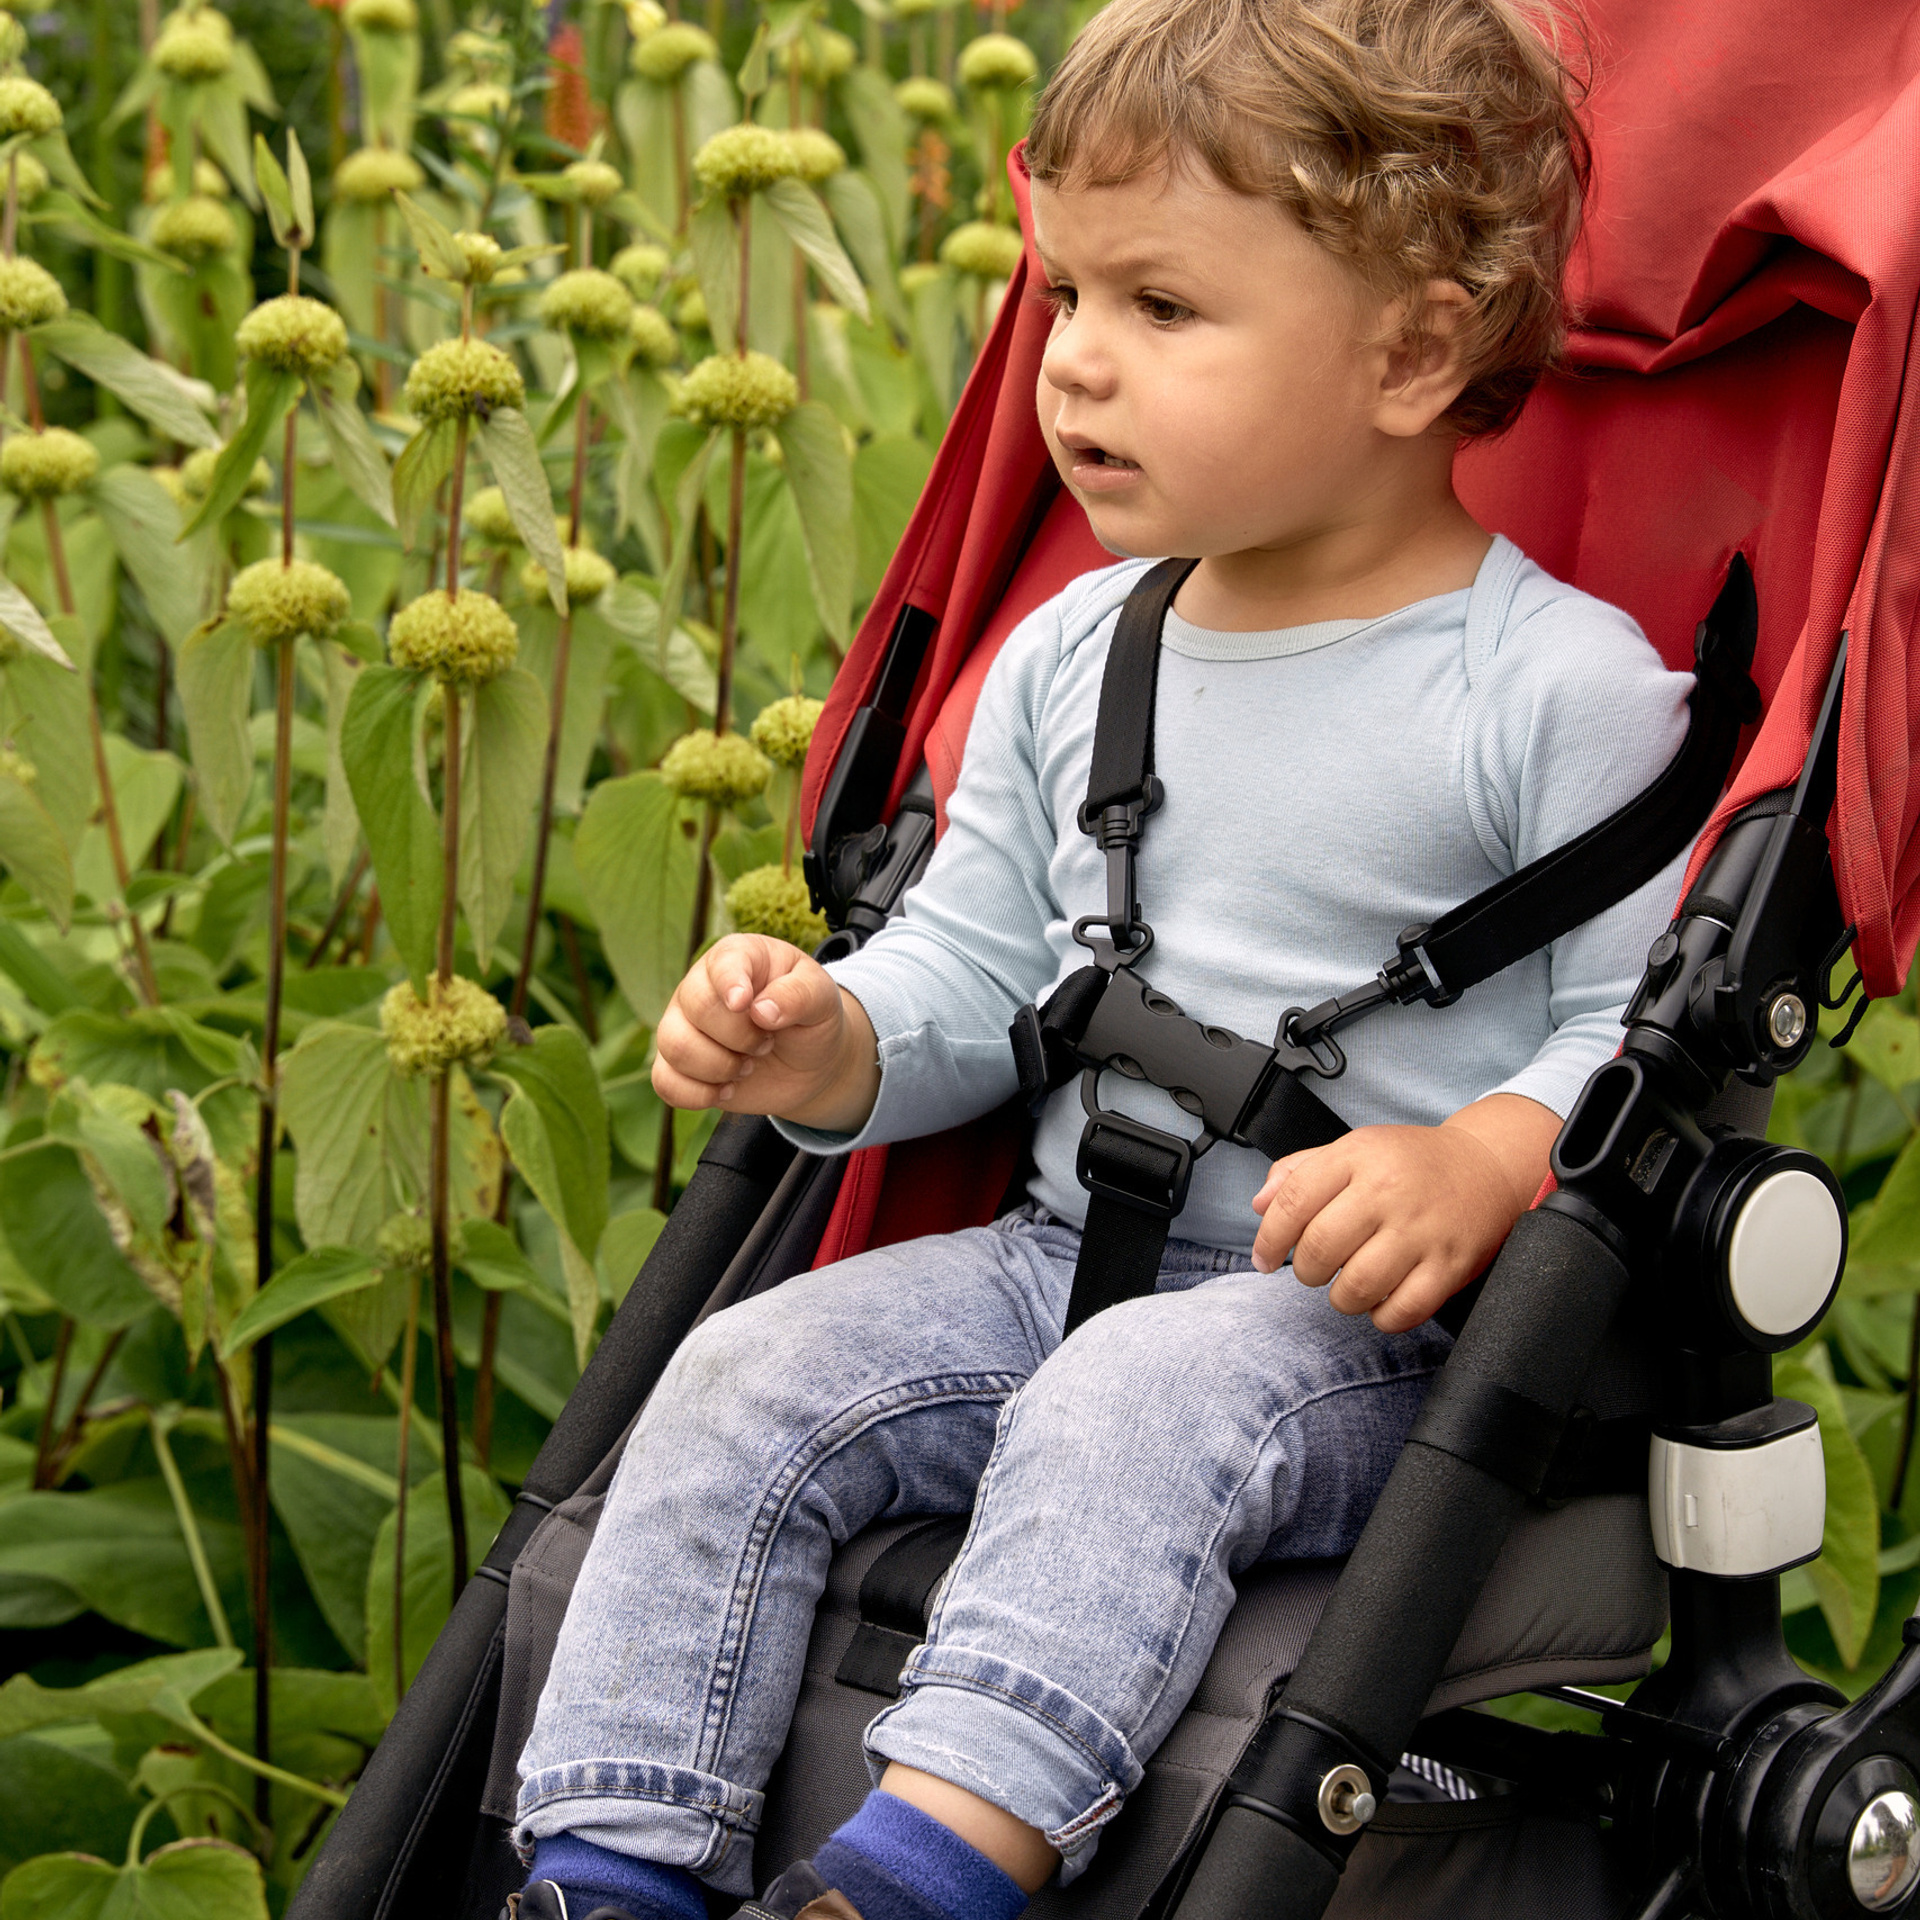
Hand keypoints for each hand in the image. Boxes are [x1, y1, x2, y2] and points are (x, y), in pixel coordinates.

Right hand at [651, 934, 878, 1131]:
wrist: (808, 1064)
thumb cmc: (811, 1019)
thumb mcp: (822, 999)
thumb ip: (799, 995)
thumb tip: (761, 1010)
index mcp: (739, 957)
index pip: (721, 963)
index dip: (730, 984)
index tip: (745, 1004)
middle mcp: (701, 986)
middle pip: (697, 1008)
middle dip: (740, 1037)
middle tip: (767, 1043)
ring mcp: (683, 1024)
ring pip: (675, 1045)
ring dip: (720, 1067)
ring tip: (748, 1066)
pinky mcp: (677, 1064)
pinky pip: (665, 1081)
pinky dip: (698, 1094)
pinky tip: (727, 1090)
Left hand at [1249, 1096, 1559, 1332]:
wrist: (1487, 1166)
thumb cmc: (1412, 1163)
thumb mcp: (1354, 1148)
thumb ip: (1300, 1172)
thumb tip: (1260, 1205)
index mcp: (1359, 1156)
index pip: (1293, 1200)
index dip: (1269, 1238)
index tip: (1265, 1258)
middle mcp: (1389, 1191)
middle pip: (1320, 1248)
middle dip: (1306, 1270)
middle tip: (1315, 1269)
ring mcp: (1422, 1230)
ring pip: (1356, 1286)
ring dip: (1342, 1297)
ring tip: (1349, 1284)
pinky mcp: (1450, 1266)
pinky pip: (1401, 1311)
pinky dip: (1382, 1316)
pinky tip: (1382, 1300)